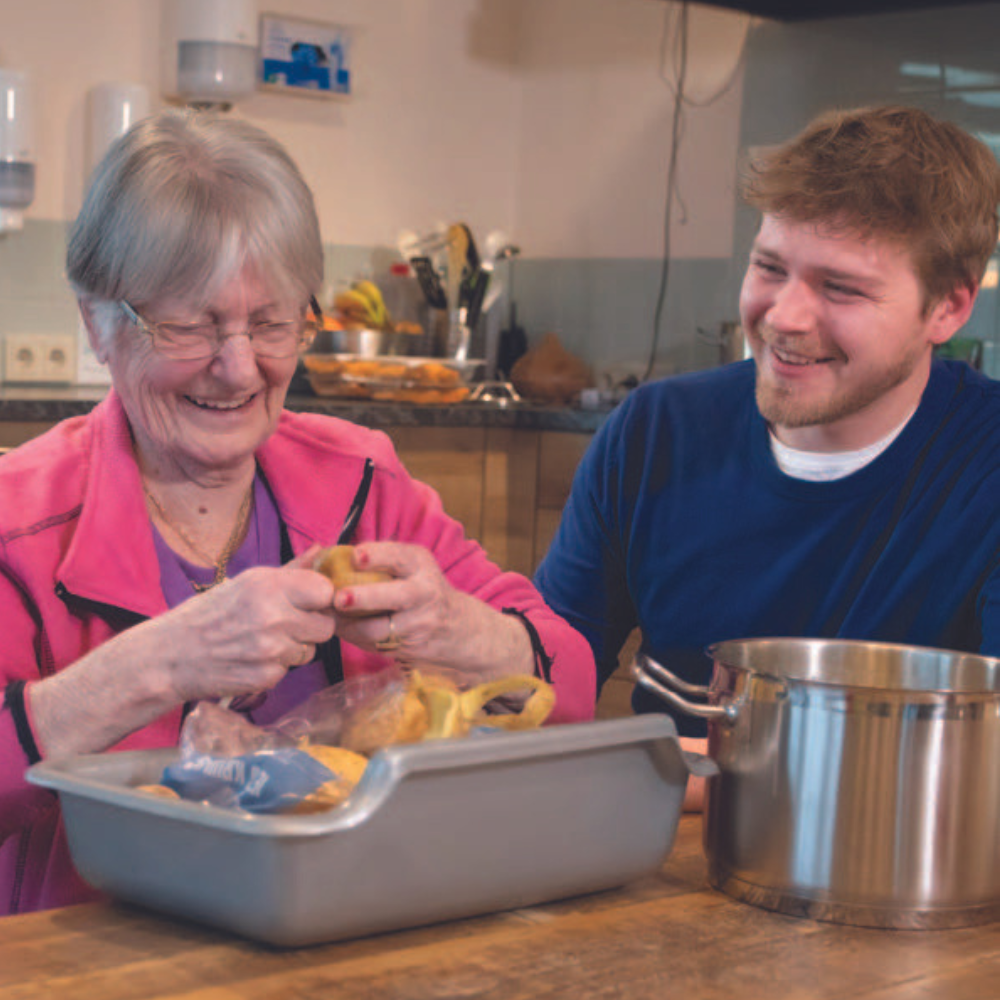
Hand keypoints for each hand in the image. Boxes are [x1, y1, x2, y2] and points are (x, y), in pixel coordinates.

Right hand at [151, 548, 334, 703]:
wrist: (171, 655)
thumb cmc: (210, 613)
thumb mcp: (248, 582)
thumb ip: (291, 570)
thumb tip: (320, 550)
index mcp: (269, 586)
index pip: (326, 591)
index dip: (320, 598)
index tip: (309, 601)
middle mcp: (273, 616)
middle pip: (326, 625)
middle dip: (311, 626)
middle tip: (287, 623)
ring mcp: (271, 650)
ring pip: (310, 650)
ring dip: (295, 647)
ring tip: (264, 640)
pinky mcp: (267, 677)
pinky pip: (290, 670)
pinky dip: (277, 666)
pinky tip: (254, 658)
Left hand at [329, 541, 456, 657]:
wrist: (457, 627)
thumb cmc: (421, 586)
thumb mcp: (412, 564)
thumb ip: (381, 557)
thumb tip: (328, 553)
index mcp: (420, 565)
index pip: (400, 557)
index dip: (378, 556)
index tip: (357, 556)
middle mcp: (424, 593)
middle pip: (396, 596)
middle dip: (365, 597)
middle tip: (339, 598)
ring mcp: (419, 624)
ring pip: (379, 629)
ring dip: (349, 625)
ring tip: (329, 616)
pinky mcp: (410, 648)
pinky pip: (375, 645)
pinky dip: (354, 637)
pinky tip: (341, 628)